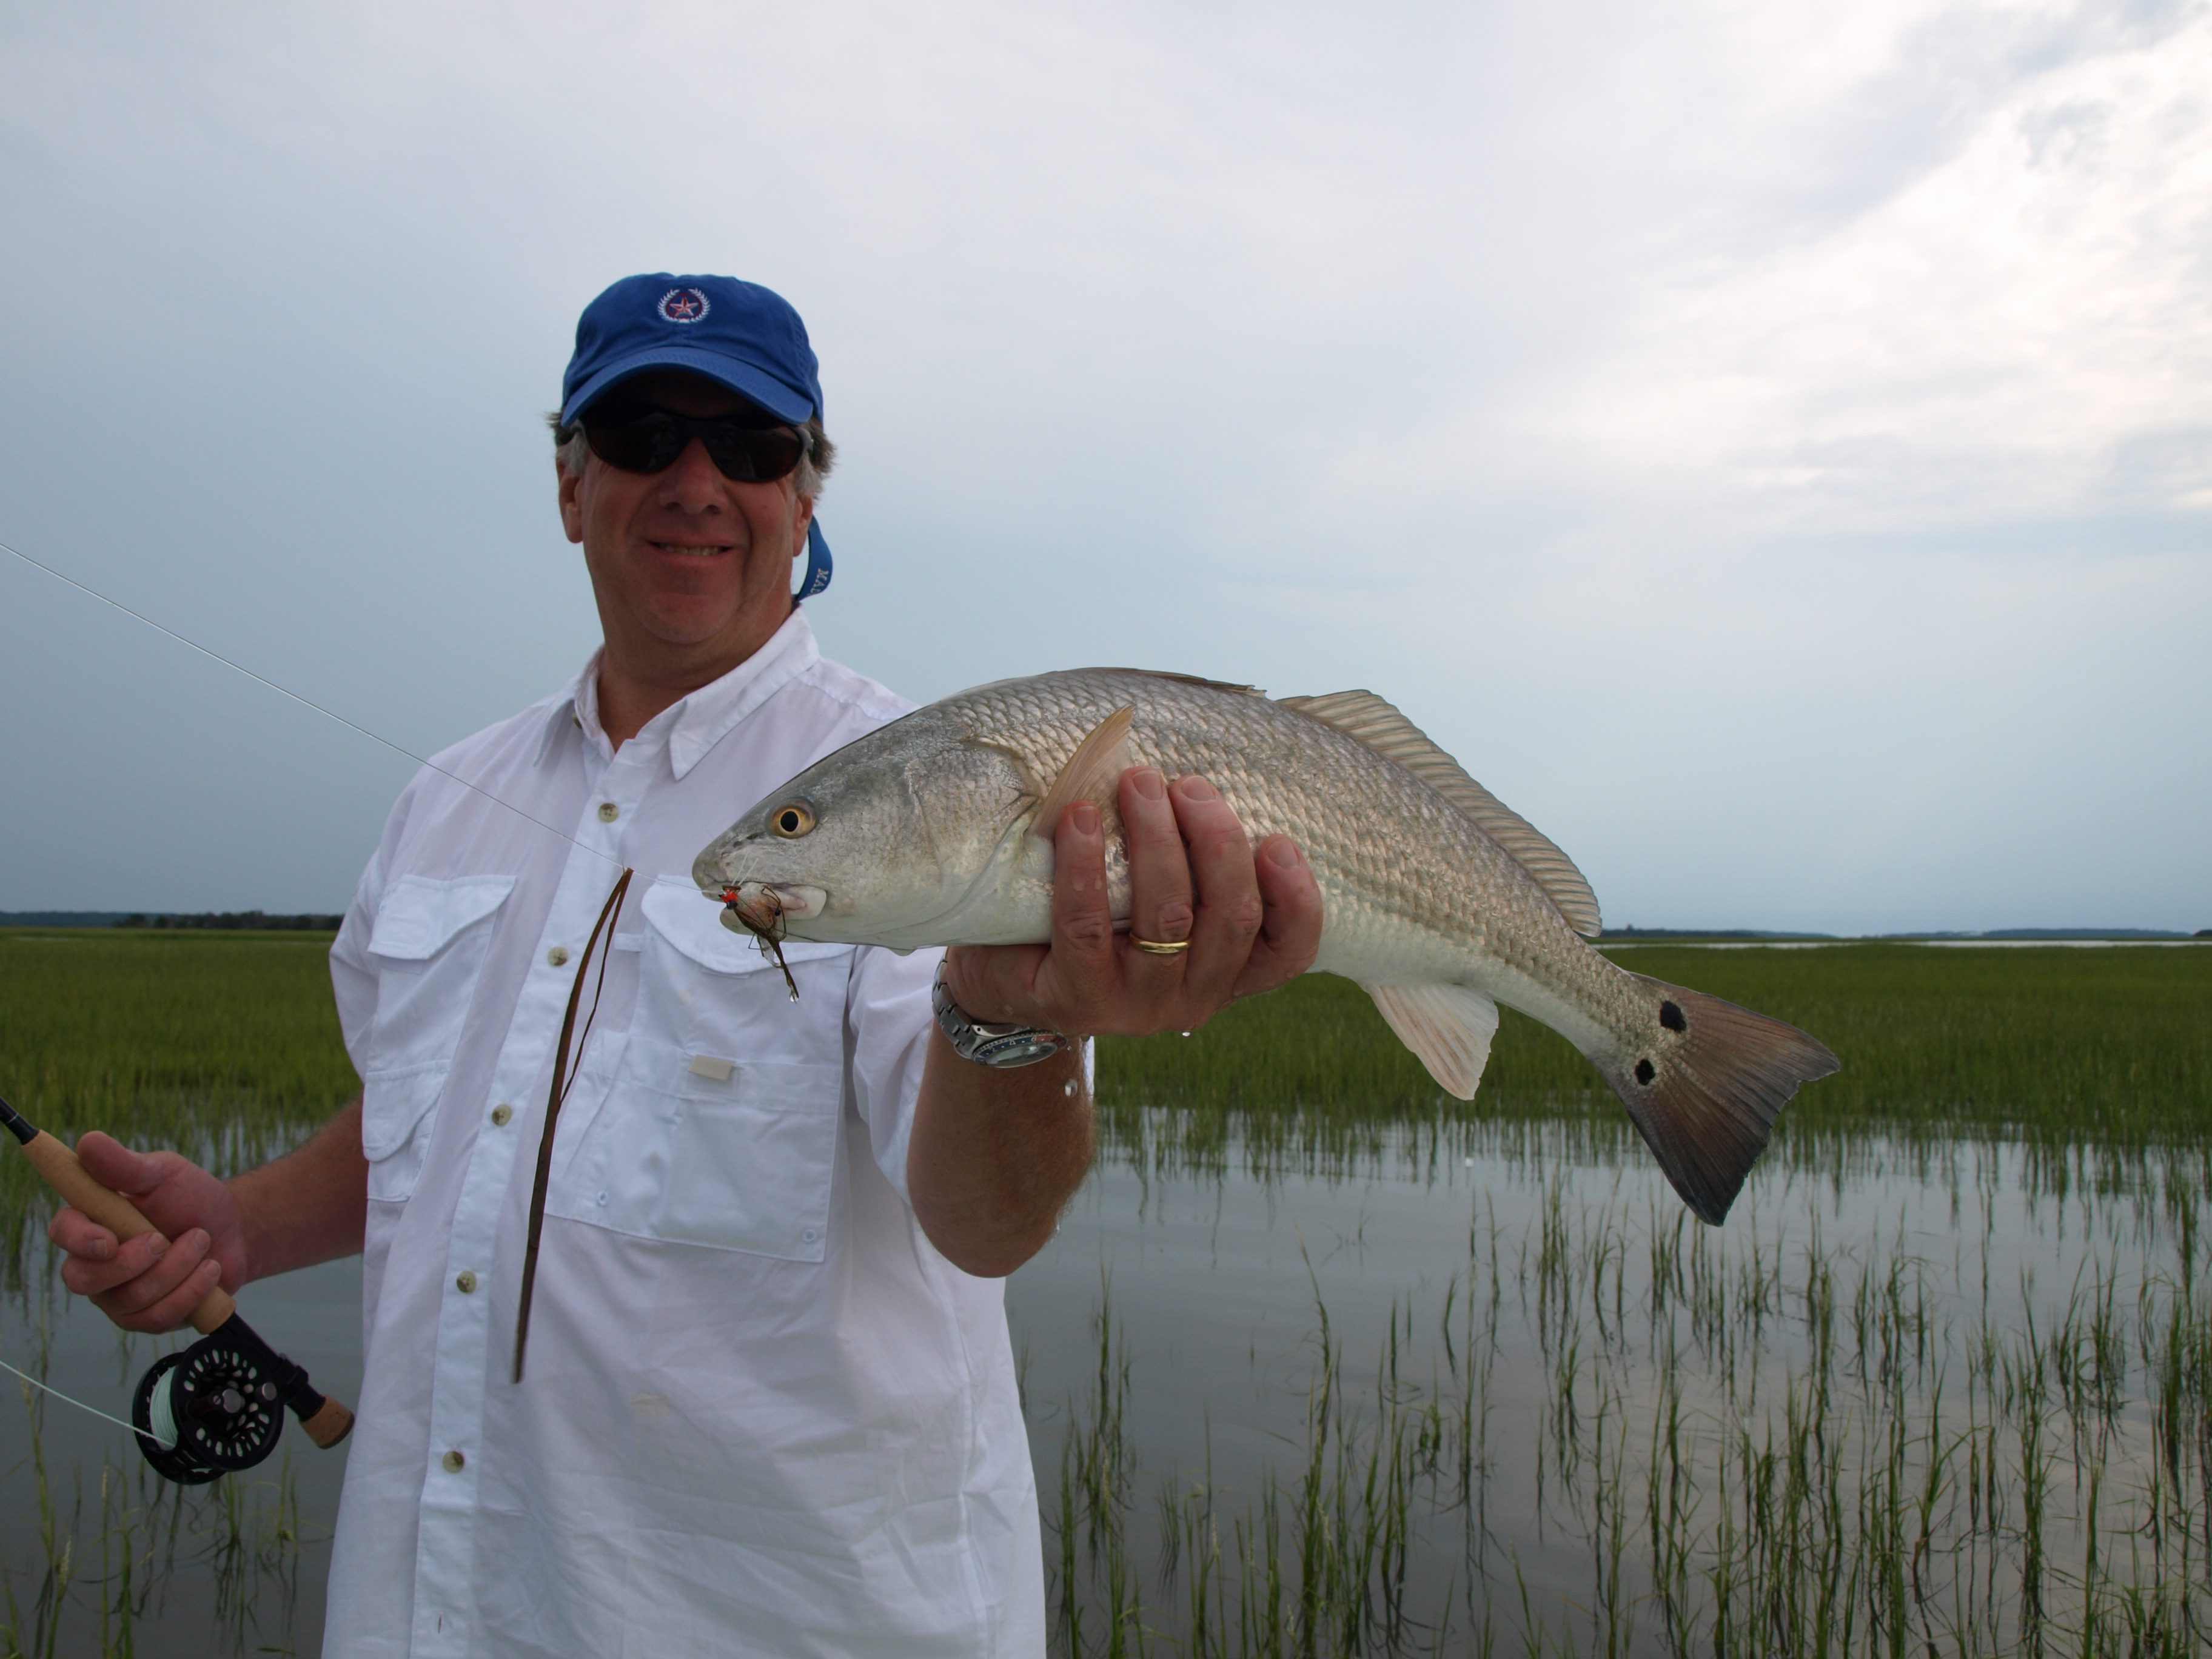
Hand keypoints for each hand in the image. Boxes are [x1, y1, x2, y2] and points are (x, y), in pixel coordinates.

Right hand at [48, 1133, 248, 1333]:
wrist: (232, 1230)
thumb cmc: (190, 1197)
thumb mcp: (163, 1173)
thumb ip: (125, 1165)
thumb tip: (88, 1141)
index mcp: (91, 1222)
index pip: (64, 1233)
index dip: (80, 1241)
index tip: (110, 1239)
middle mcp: (95, 1263)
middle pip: (85, 1279)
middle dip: (133, 1263)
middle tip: (166, 1238)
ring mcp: (118, 1296)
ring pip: (132, 1298)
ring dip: (178, 1267)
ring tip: (203, 1241)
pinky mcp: (147, 1317)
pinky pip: (159, 1316)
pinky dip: (192, 1290)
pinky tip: (210, 1269)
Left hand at [944, 766, 1323, 1038]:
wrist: (1011, 979)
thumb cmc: (1101, 920)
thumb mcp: (1158, 899)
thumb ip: (1193, 862)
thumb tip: (1199, 776)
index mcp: (1228, 971)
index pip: (1290, 951)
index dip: (1297, 899)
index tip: (1277, 840)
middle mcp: (1194, 997)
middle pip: (1232, 919)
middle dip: (1217, 840)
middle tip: (1187, 785)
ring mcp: (1137, 1006)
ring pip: (1168, 918)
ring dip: (1157, 839)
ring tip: (1138, 781)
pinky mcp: (1078, 1000)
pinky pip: (1087, 927)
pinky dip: (1084, 865)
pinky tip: (1079, 818)